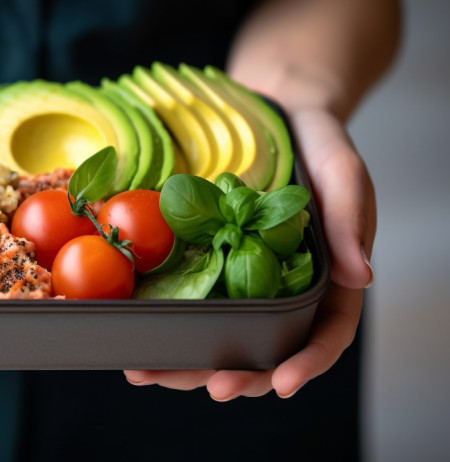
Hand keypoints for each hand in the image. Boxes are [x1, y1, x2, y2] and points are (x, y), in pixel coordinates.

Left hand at [124, 107, 372, 398]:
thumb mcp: (343, 175)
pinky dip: (166, 322)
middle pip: (266, 348)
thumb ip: (349, 223)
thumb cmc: (320, 144)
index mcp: (327, 279)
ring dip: (190, 362)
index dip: (304, 363)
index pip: (324, 335)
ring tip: (153, 374)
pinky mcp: (207, 259)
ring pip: (221, 334)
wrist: (276, 110)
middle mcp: (284, 287)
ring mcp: (242, 276)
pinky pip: (189, 298)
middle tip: (209, 387)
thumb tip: (360, 278)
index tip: (278, 384)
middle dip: (238, 375)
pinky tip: (138, 338)